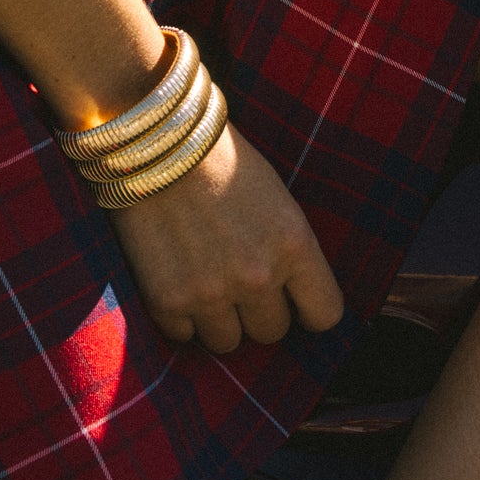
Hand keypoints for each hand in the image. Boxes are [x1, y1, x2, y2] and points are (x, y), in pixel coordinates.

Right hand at [108, 120, 345, 353]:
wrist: (154, 137)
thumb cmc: (220, 158)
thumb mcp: (275, 198)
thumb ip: (287, 251)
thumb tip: (294, 298)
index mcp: (294, 244)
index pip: (325, 315)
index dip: (308, 308)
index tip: (294, 300)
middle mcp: (257, 276)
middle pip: (272, 332)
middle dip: (258, 309)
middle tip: (237, 275)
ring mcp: (211, 293)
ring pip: (229, 342)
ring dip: (219, 316)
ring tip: (204, 275)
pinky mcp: (167, 301)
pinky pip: (185, 336)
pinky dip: (180, 314)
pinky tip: (176, 275)